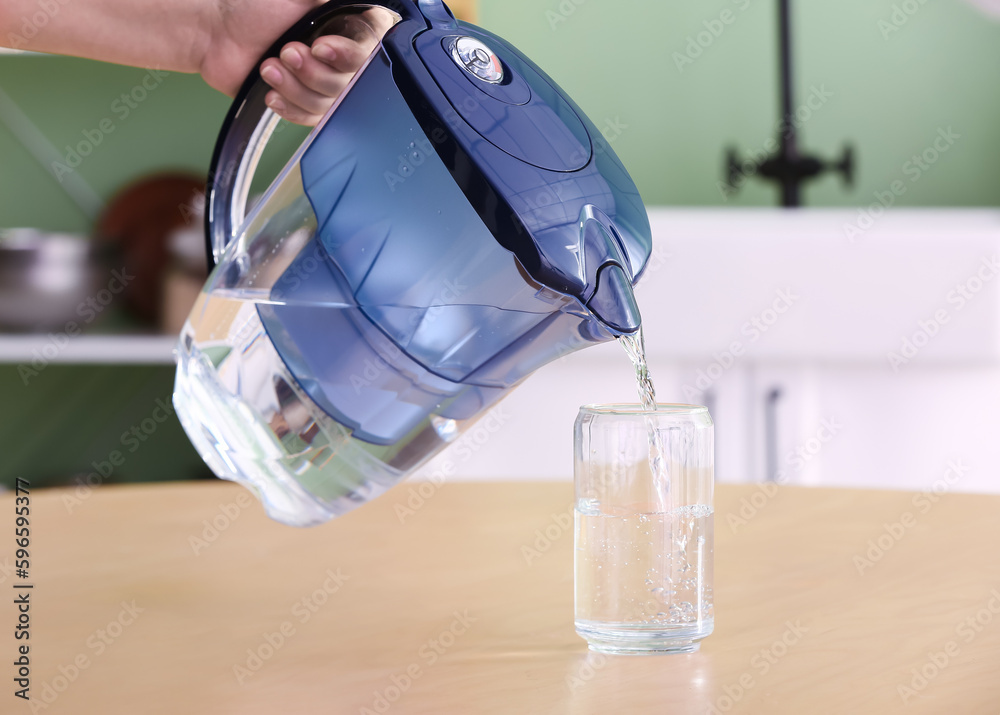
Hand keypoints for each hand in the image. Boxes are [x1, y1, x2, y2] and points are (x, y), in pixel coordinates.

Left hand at [201, 4, 394, 125]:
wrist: (215, 35)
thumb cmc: (251, 10)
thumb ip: (327, 0)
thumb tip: (358, 1)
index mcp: (343, 28)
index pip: (368, 50)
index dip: (348, 55)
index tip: (322, 47)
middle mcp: (337, 57)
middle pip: (348, 83)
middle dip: (313, 71)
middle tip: (286, 52)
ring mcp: (320, 82)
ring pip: (327, 104)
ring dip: (295, 87)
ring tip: (269, 67)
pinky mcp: (302, 103)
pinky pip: (309, 119)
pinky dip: (289, 106)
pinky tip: (271, 92)